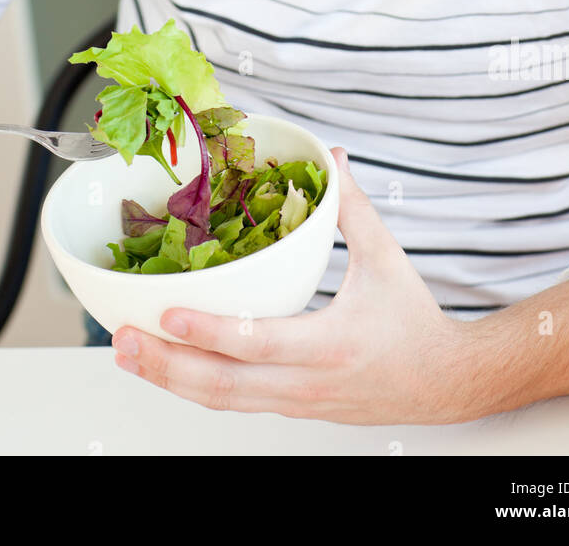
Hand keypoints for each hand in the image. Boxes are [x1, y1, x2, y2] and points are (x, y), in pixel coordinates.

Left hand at [111, 148, 467, 423]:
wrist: (446, 383)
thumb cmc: (414, 321)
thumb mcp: (386, 258)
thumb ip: (352, 208)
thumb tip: (333, 158)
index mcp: (329, 343)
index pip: (257, 342)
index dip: (209, 332)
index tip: (167, 315)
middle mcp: (305, 383)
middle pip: (223, 385)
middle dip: (166, 364)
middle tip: (122, 339)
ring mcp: (295, 404)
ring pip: (221, 401)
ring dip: (170, 379)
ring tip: (128, 355)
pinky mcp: (292, 410)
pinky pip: (235, 402)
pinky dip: (196, 386)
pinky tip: (167, 367)